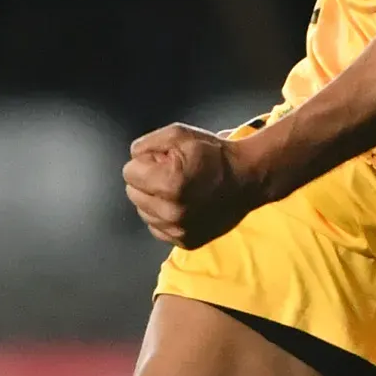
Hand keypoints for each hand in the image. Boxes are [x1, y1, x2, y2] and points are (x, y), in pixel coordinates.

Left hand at [123, 123, 271, 248]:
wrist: (247, 179)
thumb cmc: (213, 154)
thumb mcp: (179, 134)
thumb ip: (146, 144)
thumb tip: (133, 158)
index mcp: (168, 183)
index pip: (129, 172)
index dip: (145, 162)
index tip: (163, 160)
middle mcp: (171, 212)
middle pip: (133, 193)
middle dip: (147, 181)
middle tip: (172, 174)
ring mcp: (178, 230)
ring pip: (144, 212)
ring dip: (155, 200)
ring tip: (179, 190)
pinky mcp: (185, 241)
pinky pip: (158, 228)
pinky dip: (165, 217)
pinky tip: (183, 205)